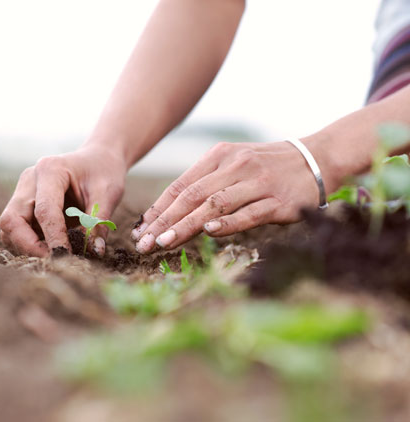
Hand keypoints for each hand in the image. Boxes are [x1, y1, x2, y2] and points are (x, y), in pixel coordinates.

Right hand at [0, 145, 126, 256]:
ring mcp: (23, 192)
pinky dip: (30, 244)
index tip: (66, 257)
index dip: (54, 237)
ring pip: (9, 228)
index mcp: (50, 170)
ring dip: (28, 247)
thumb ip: (99, 222)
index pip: (44, 210)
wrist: (98, 160)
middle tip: (55, 260)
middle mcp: (29, 180)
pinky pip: (18, 230)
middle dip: (29, 246)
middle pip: (12, 220)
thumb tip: (95, 252)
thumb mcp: (108, 194)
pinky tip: (53, 248)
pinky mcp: (24, 205)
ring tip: (57, 255)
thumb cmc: (104, 172)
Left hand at [131, 140, 331, 253]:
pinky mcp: (278, 200)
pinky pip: (249, 213)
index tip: (140, 229)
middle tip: (144, 243)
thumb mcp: (234, 163)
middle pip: (192, 196)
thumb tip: (173, 212)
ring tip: (164, 243)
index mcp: (220, 156)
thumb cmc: (268, 166)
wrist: (316, 158)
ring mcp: (257, 182)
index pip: (180, 185)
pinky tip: (209, 232)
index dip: (158, 209)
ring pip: (215, 205)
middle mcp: (235, 166)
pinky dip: (228, 223)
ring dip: (187, 225)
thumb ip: (207, 183)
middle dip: (164, 221)